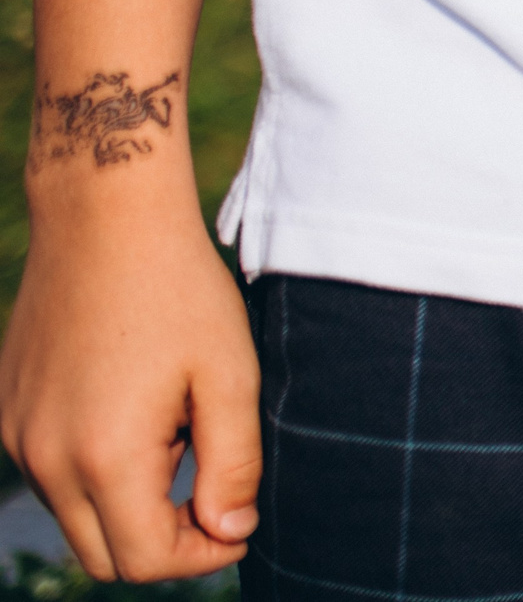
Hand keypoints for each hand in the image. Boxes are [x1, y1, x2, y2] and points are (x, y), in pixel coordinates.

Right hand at [0, 183, 260, 579]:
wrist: (105, 218)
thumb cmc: (180, 290)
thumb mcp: (229, 375)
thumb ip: (234, 463)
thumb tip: (231, 530)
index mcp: (103, 457)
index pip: (145, 562)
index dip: (203, 556)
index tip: (242, 523)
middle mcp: (45, 458)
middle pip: (104, 556)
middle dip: (165, 544)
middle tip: (218, 495)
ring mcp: (18, 437)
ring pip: (77, 517)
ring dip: (132, 505)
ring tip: (181, 436)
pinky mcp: (9, 413)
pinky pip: (54, 473)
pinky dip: (99, 471)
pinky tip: (142, 413)